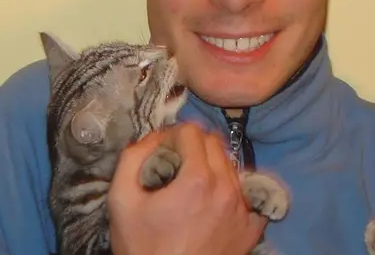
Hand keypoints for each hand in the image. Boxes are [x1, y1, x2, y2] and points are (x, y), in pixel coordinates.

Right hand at [107, 123, 266, 254]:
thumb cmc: (142, 247)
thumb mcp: (121, 199)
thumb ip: (133, 157)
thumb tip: (154, 137)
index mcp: (198, 179)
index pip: (191, 131)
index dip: (171, 137)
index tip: (161, 153)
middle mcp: (227, 189)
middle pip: (214, 143)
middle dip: (192, 147)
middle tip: (174, 167)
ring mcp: (244, 209)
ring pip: (231, 165)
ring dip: (211, 166)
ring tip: (191, 187)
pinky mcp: (252, 228)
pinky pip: (248, 192)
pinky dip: (232, 189)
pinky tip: (214, 201)